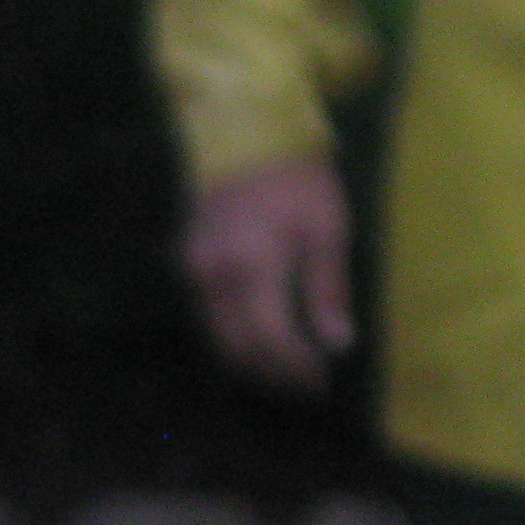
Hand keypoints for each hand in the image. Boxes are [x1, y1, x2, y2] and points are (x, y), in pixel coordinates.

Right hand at [181, 155, 351, 392]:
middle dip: (273, 375)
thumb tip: (337, 344)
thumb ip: (327, 290)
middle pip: (238, 349)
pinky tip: (262, 341)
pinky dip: (235, 339)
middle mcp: (214, 276)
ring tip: (286, 372)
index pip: (270, 339)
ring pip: (218, 340)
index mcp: (253, 266)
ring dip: (252, 364)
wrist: (245, 137)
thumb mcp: (327, 230)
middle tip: (305, 388)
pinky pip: (209, 319)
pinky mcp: (188, 268)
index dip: (295, 369)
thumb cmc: (296, 181)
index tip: (321, 382)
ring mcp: (194, 273)